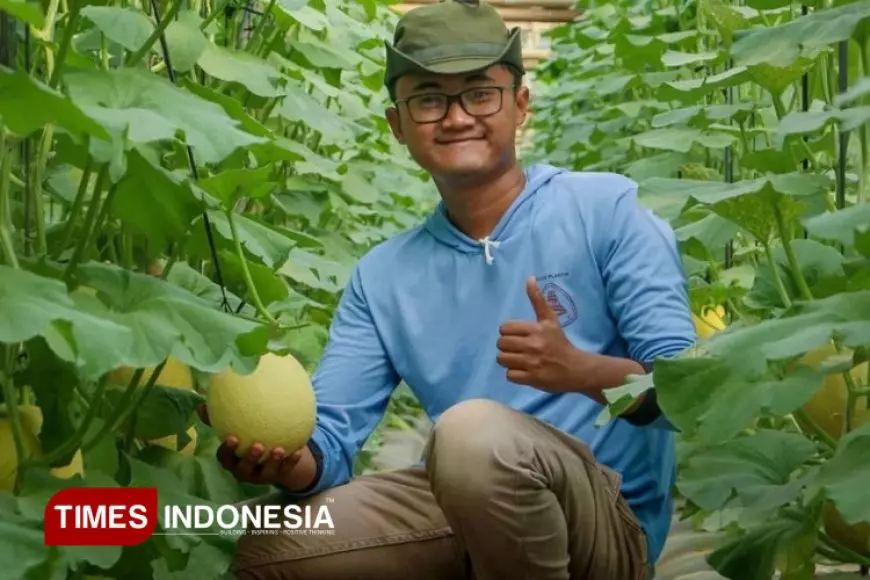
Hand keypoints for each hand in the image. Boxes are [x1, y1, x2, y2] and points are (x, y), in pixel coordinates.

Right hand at [196, 403, 304, 485]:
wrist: (270, 457)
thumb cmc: (246, 438)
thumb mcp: (234, 430)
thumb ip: (218, 418)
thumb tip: (201, 404)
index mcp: (232, 460)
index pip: (225, 458)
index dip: (227, 451)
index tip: (232, 437)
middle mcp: (245, 470)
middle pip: (244, 469)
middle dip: (250, 459)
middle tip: (258, 445)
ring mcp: (262, 475)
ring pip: (266, 472)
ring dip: (273, 462)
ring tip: (279, 449)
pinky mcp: (279, 475)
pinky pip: (286, 469)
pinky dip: (292, 461)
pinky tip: (298, 450)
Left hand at [496, 276, 584, 391]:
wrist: (575, 368)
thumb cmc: (560, 342)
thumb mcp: (550, 319)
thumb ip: (538, 299)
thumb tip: (530, 278)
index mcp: (536, 329)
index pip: (505, 328)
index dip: (508, 332)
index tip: (517, 336)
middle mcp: (532, 345)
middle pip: (501, 344)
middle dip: (506, 346)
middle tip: (516, 348)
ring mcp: (531, 363)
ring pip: (502, 359)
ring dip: (508, 360)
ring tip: (517, 359)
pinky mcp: (531, 378)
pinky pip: (509, 375)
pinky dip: (513, 373)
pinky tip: (522, 370)